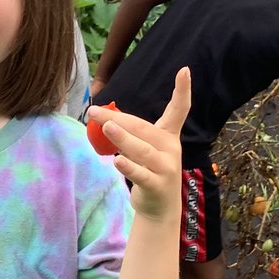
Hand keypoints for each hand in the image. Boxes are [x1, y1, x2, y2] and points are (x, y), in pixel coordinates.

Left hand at [87, 67, 189, 222]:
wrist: (160, 208)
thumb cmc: (150, 171)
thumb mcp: (145, 149)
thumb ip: (132, 133)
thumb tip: (104, 118)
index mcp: (168, 136)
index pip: (179, 110)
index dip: (183, 91)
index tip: (184, 70)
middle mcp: (170, 149)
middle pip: (143, 129)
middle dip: (118, 119)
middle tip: (94, 112)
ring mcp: (165, 168)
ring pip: (141, 150)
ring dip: (122, 138)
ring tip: (106, 127)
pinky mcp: (157, 185)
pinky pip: (140, 174)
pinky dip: (129, 167)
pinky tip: (116, 161)